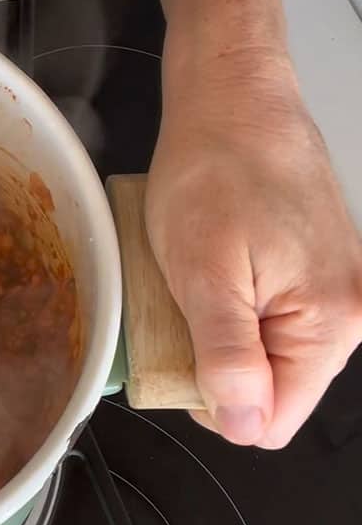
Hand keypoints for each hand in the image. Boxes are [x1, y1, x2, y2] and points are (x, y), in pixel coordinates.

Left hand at [146, 48, 361, 447]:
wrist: (232, 99)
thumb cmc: (214, 170)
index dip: (215, 403)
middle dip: (215, 363)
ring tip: (197, 279)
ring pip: (263, 353)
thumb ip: (228, 356)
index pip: (272, 420)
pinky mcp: (313, 270)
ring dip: (218, 332)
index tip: (179, 354)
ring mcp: (333, 289)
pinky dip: (229, 305)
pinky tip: (211, 267)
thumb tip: (244, 425)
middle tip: (183, 306)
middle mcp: (347, 313)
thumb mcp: (204, 275)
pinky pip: (267, 317)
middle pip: (270, 388)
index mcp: (329, 324)